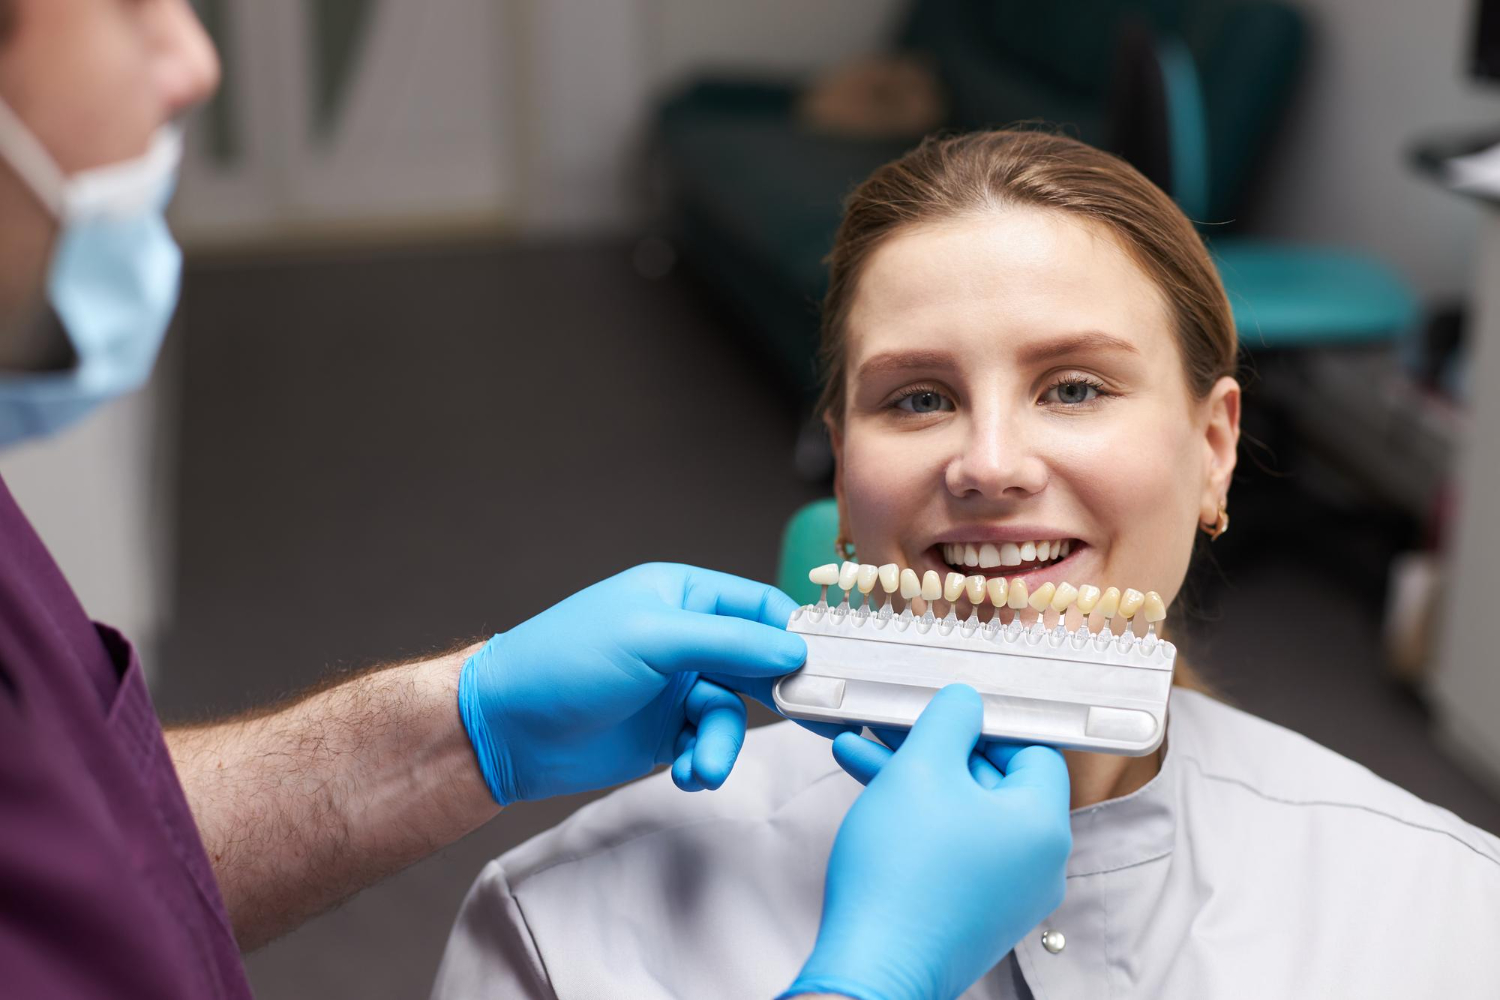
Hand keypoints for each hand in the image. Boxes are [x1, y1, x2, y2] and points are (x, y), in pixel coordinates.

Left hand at [458, 563, 806, 804]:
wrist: (504, 730)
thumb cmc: (564, 663)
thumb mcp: (652, 639)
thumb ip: (729, 641)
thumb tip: (794, 647)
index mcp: (682, 594)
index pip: (760, 606)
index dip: (796, 634)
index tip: (828, 666)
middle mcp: (685, 637)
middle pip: (757, 661)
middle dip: (777, 696)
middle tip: (814, 720)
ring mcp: (675, 686)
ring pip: (732, 713)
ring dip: (722, 744)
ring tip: (700, 768)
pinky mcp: (664, 731)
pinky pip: (707, 743)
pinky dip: (701, 761)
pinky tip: (684, 773)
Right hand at [783, 685, 1072, 999]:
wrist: (871, 967)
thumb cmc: (900, 872)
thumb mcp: (922, 768)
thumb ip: (950, 720)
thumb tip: (967, 701)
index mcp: (1043, 825)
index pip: (1032, 751)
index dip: (984, 724)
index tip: (943, 713)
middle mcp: (1037, 864)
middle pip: (991, 782)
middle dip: (933, 749)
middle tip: (890, 726)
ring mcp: (1007, 895)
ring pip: (963, 814)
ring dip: (913, 779)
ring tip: (857, 753)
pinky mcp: (973, 914)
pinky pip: (953, 850)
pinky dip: (918, 821)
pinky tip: (869, 794)